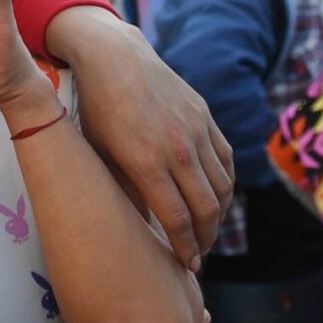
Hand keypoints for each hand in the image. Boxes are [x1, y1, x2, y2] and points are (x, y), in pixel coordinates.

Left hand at [50, 10, 235, 265]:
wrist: (113, 58)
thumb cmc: (96, 109)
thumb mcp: (100, 154)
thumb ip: (124, 191)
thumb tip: (140, 231)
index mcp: (145, 161)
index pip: (176, 218)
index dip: (187, 248)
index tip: (190, 265)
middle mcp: (177, 148)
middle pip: (206, 208)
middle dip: (206, 238)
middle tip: (201, 254)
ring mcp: (195, 130)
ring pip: (222, 186)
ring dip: (219, 215)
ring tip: (208, 230)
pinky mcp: (205, 117)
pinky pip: (226, 160)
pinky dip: (226, 184)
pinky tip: (216, 197)